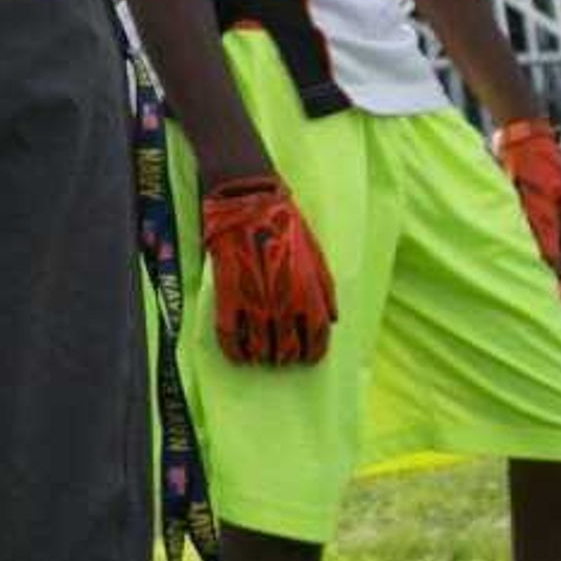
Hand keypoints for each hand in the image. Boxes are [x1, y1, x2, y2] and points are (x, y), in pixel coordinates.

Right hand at [199, 173, 335, 365]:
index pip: (317, 338)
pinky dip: (234, 351)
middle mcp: (283, 302)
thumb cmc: (284, 225)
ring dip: (262, 356)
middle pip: (288, 348)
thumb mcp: (316, 255)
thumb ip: (326, 289)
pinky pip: (229, 336)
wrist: (247, 202)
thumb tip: (333, 320)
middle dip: (286, 357)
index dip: (313, 352)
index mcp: (309, 292)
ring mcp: (254, 300)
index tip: (308, 358)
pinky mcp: (227, 296)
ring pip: (259, 347)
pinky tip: (238, 355)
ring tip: (262, 355)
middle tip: (282, 357)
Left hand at [493, 119, 560, 307]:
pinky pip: (536, 238)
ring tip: (536, 295)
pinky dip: (532, 254)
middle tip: (552, 311)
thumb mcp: (540, 200)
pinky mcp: (536, 208)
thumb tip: (547, 266)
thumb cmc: (532, 165)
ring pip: (552, 250)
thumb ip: (543, 232)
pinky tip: (519, 266)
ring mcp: (554, 213)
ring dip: (545, 271)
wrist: (520, 135)